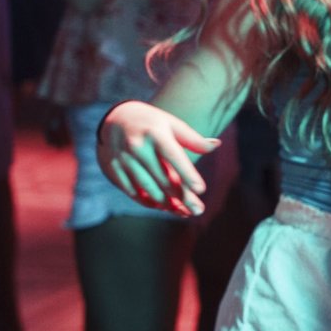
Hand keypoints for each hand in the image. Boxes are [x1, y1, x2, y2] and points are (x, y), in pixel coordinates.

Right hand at [96, 101, 221, 216]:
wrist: (115, 118)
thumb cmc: (152, 123)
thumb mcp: (172, 124)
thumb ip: (193, 139)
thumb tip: (216, 145)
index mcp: (155, 134)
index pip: (174, 156)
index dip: (187, 174)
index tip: (200, 189)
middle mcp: (137, 147)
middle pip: (162, 177)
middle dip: (182, 197)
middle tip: (198, 210)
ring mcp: (123, 159)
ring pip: (147, 187)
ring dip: (166, 203)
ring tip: (183, 211)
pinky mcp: (113, 169)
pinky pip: (131, 191)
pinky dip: (147, 201)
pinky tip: (162, 206)